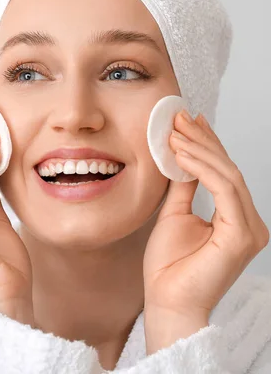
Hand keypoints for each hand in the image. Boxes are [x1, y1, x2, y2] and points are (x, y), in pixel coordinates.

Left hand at [142, 110, 268, 351]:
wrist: (166, 300)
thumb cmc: (168, 266)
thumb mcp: (174, 215)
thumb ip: (184, 187)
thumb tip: (182, 158)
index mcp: (236, 218)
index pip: (223, 173)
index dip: (206, 144)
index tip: (187, 121)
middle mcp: (249, 222)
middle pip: (228, 169)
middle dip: (203, 140)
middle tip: (180, 117)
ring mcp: (250, 229)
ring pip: (229, 175)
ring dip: (200, 149)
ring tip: (175, 132)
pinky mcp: (243, 235)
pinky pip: (224, 190)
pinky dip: (202, 168)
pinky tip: (181, 154)